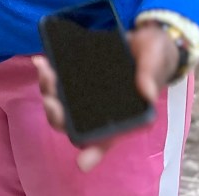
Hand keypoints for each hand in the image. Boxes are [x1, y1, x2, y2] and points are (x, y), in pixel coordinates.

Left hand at [32, 23, 179, 170]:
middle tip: (51, 100)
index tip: (82, 163)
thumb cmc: (156, 55)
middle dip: (58, 115)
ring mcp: (88, 93)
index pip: (108, 139)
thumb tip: (146, 92)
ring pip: (62, 103)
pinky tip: (41, 60)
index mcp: (125, 115)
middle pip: (75, 123)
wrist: (146, 35)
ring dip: (49, 92)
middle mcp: (102, 109)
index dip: (94, 153)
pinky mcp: (78, 75)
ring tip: (46, 72)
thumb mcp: (157, 59)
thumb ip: (150, 74)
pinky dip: (48, 73)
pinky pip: (59, 80)